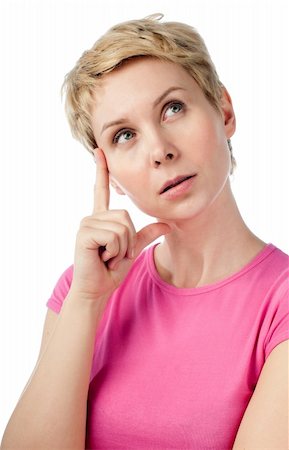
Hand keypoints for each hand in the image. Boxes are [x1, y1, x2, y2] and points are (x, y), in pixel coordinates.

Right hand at [70, 148, 170, 300]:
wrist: (97, 288)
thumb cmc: (111, 270)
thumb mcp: (133, 249)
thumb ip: (146, 234)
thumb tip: (167, 224)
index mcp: (102, 217)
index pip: (102, 189)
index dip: (102, 170)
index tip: (99, 151)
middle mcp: (93, 217)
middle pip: (126, 216)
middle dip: (128, 241)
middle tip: (114, 254)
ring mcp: (87, 224)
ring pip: (122, 226)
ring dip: (122, 248)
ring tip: (108, 256)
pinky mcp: (85, 233)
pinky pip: (114, 236)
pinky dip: (115, 251)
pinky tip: (103, 258)